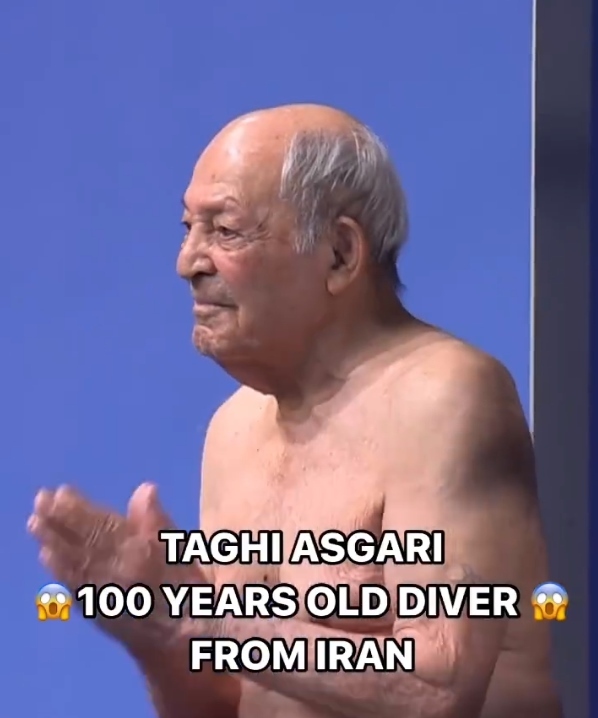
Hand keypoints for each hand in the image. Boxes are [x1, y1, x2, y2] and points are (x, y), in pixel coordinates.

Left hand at [28, 483, 206, 654]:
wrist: (183, 641)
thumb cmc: (190, 590)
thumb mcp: (184, 551)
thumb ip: (161, 522)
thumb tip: (145, 488)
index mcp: (142, 554)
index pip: (104, 526)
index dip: (81, 509)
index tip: (62, 491)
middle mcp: (119, 573)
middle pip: (85, 542)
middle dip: (60, 520)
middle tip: (40, 500)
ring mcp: (105, 594)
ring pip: (75, 562)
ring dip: (52, 540)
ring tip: (35, 522)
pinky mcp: (98, 611)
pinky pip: (75, 586)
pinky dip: (59, 569)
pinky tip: (46, 556)